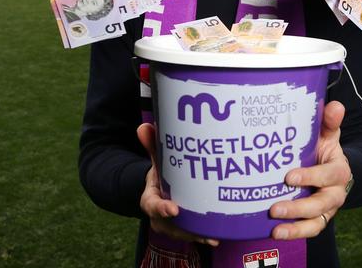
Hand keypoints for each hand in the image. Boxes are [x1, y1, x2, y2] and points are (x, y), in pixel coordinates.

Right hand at [136, 123, 219, 246]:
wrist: (163, 189)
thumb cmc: (162, 174)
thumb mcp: (157, 161)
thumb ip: (153, 145)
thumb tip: (144, 126)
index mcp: (150, 198)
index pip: (152, 205)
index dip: (161, 208)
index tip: (174, 209)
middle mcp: (160, 215)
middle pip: (169, 224)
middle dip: (182, 227)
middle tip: (197, 225)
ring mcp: (172, 223)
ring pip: (182, 232)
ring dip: (196, 234)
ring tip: (212, 233)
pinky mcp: (184, 227)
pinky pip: (192, 234)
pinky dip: (203, 236)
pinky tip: (216, 236)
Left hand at [269, 101, 351, 239]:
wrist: (331, 167)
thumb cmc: (323, 148)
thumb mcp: (328, 134)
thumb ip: (329, 121)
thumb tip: (335, 105)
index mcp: (339, 170)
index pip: (330, 175)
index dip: (311, 177)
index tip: (289, 177)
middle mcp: (336, 192)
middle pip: (322, 203)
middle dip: (299, 207)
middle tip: (274, 207)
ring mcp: (327, 208)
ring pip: (316, 221)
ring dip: (296, 226)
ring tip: (275, 228)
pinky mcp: (318, 218)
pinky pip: (311, 230)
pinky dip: (295, 233)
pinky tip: (276, 233)